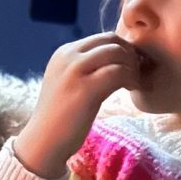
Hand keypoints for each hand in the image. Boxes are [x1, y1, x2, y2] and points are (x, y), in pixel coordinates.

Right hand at [14, 32, 140, 178]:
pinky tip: (131, 89)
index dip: (122, 48)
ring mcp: (74, 71)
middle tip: (137, 72)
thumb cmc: (61, 116)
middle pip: (111, 40)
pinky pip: (118, 72)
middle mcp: (67, 56)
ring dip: (132, 65)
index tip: (131, 66)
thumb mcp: (68, 82)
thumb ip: (86, 67)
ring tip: (134, 82)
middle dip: (130, 53)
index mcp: (63, 53)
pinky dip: (131, 78)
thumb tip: (116, 57)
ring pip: (116, 52)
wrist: (43, 141)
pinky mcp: (84, 89)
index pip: (102, 38)